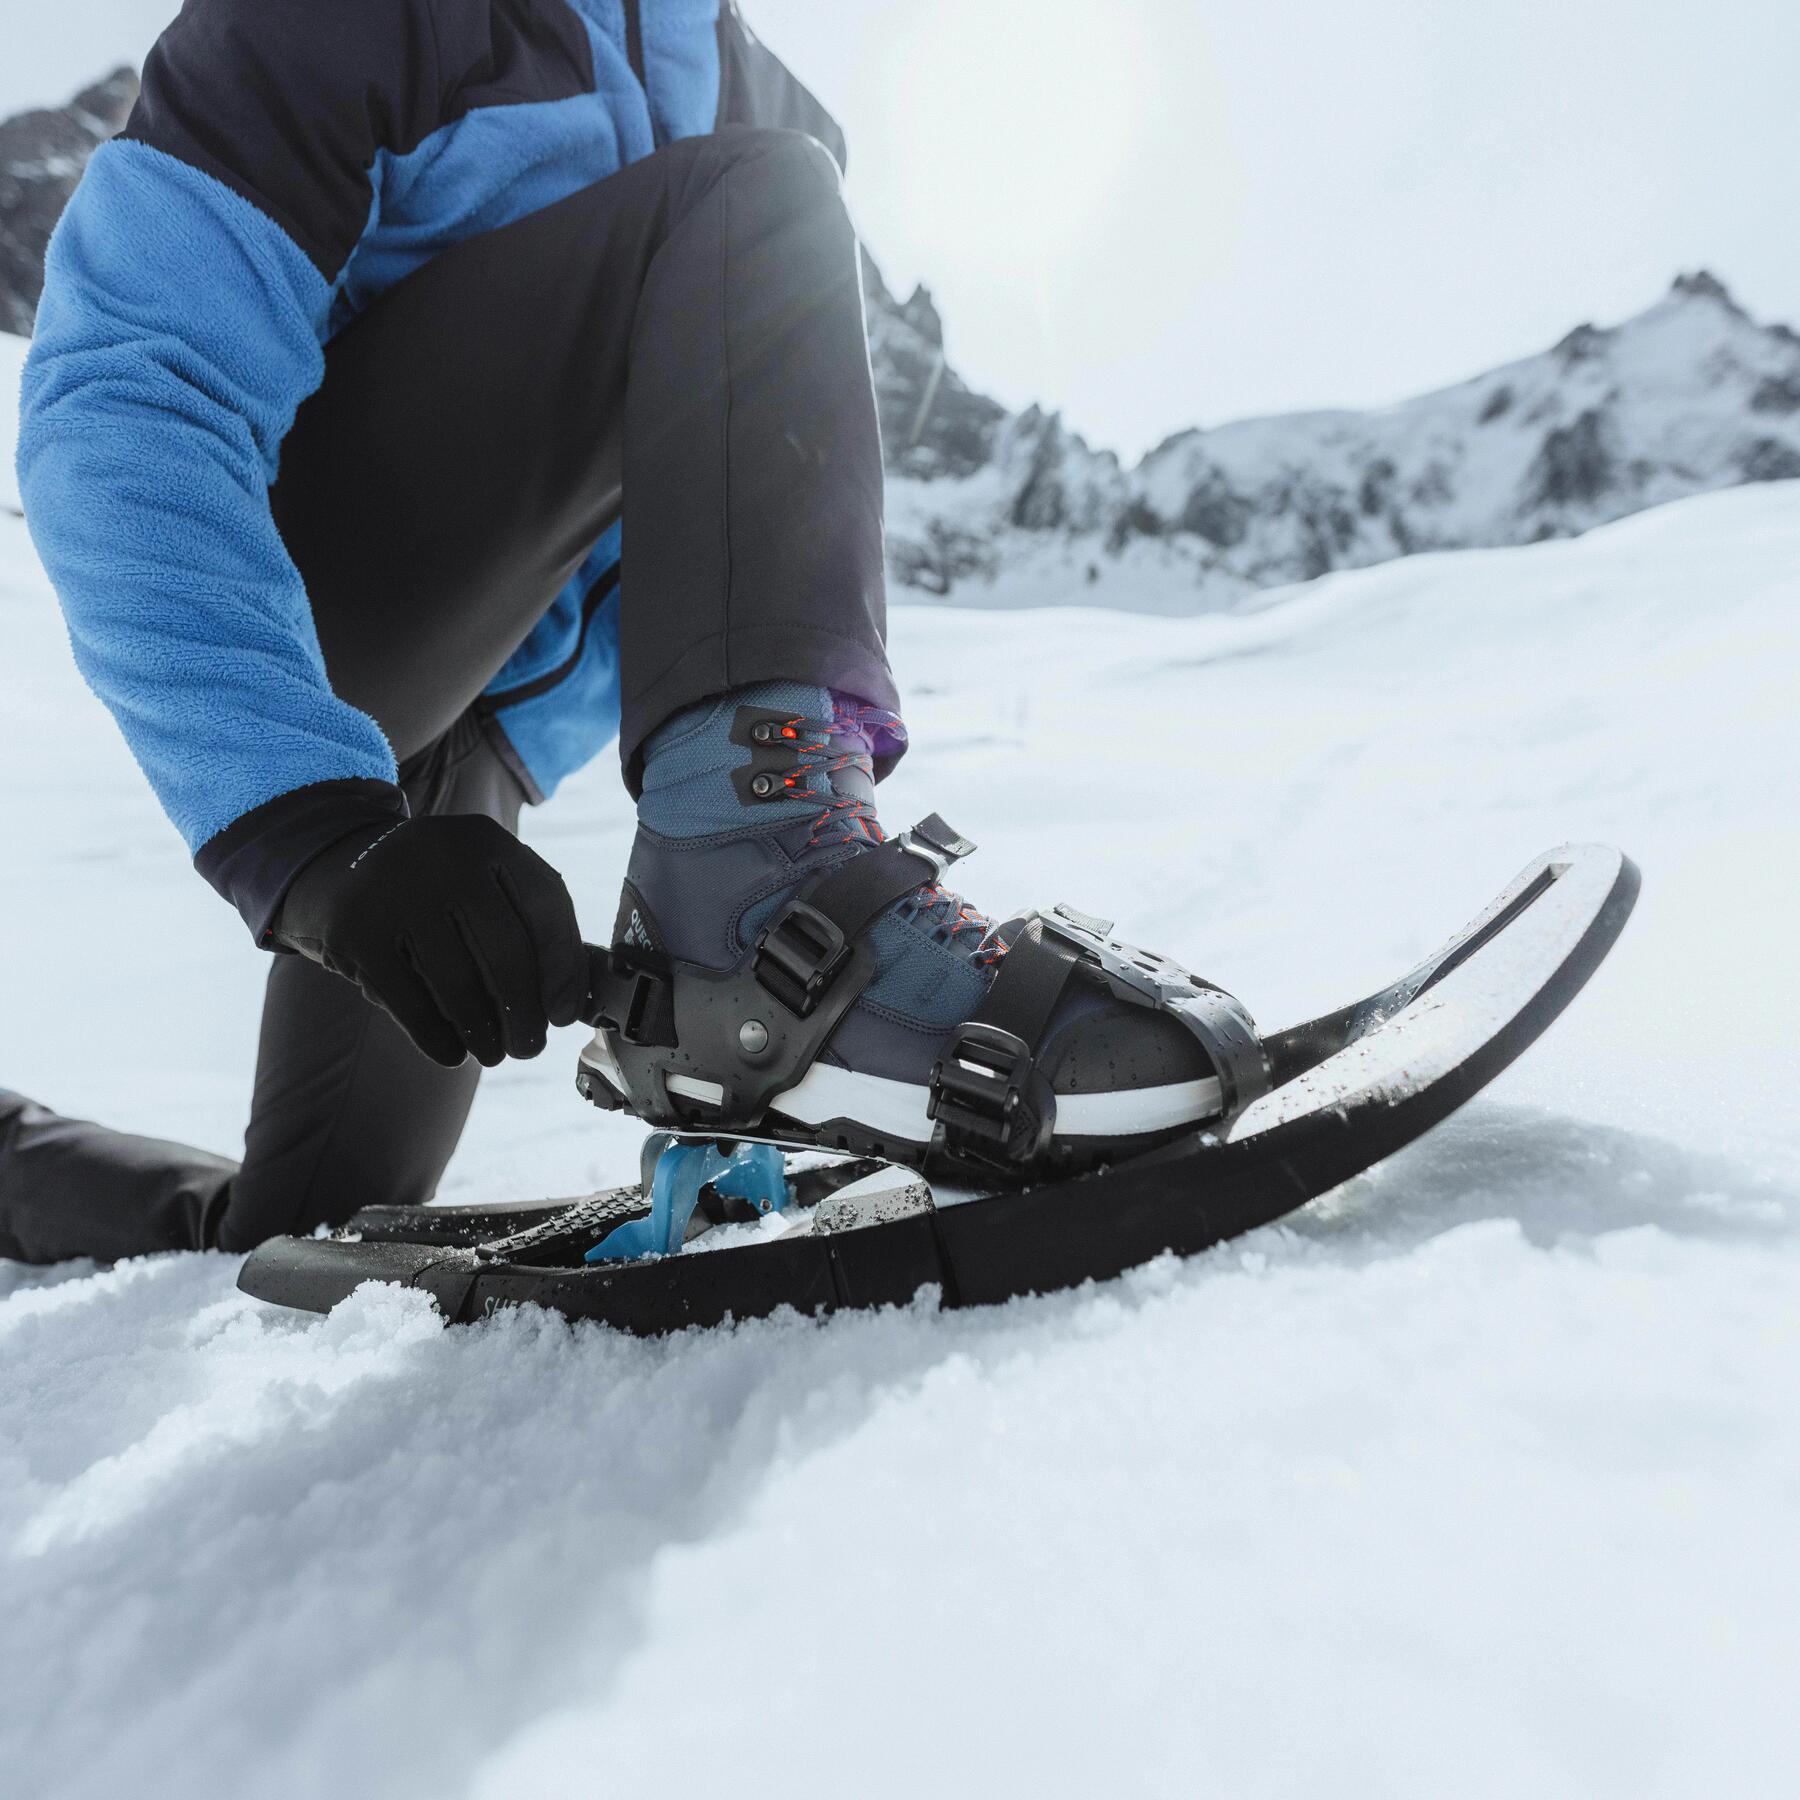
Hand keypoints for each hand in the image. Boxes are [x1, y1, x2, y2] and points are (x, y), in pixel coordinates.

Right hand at [271, 815, 586, 1066]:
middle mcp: (445, 854)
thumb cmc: (429, 893)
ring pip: (458, 980)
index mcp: (488, 841)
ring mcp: (396, 888)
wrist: (330, 867)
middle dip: (524, 1012)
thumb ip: (524, 924)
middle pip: (507, 950)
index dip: (563, 967)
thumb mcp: (477, 882)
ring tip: (493, 1054)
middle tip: (529, 1047)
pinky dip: (435, 1036)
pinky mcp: (354, 927)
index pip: (547, 905)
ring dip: (483, 1031)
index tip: (562, 1015)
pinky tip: (451, 1054)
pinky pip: (407, 998)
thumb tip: (571, 1000)